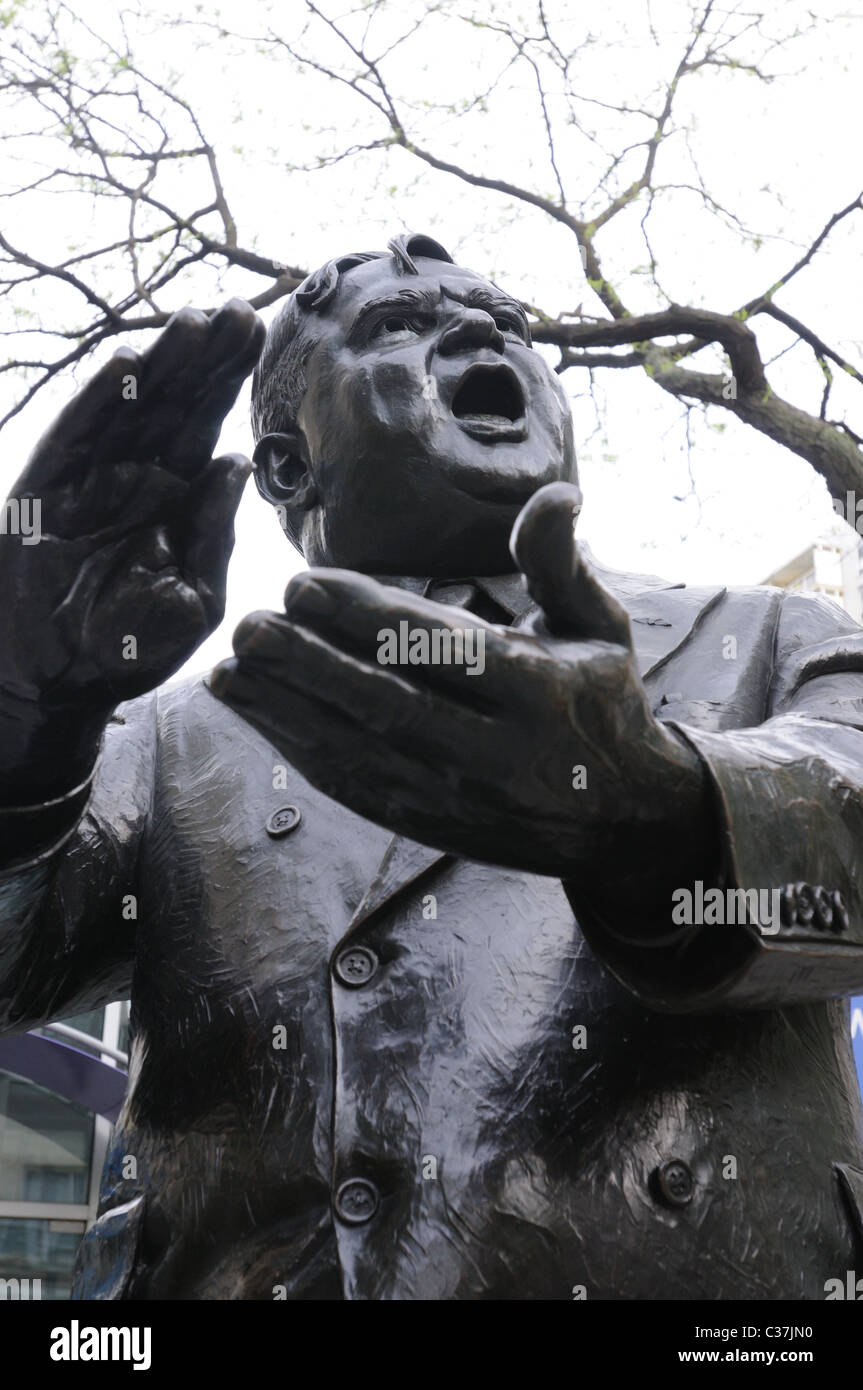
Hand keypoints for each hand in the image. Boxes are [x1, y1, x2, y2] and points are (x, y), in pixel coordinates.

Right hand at [0, 300, 263, 795]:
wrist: (59, 681)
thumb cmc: (130, 644)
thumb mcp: (193, 599)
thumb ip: (214, 534)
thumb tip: (237, 463)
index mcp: (175, 496)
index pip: (208, 425)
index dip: (231, 379)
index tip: (262, 334)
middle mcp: (135, 478)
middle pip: (177, 404)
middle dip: (208, 358)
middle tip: (242, 311)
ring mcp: (91, 481)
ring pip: (132, 411)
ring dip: (163, 366)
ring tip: (196, 323)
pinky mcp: (49, 493)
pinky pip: (77, 439)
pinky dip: (100, 404)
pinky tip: (128, 368)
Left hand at [210, 484, 714, 906]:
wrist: (622, 819)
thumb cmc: (600, 703)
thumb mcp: (598, 629)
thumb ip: (560, 563)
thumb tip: (556, 491)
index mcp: (539, 693)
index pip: (440, 649)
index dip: (366, 616)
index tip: (303, 584)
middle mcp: (495, 753)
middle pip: (388, 706)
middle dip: (311, 666)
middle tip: (250, 624)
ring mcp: (458, 798)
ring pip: (359, 754)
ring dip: (287, 713)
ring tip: (229, 669)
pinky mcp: (429, 825)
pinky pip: (355, 787)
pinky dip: (300, 751)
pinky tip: (259, 716)